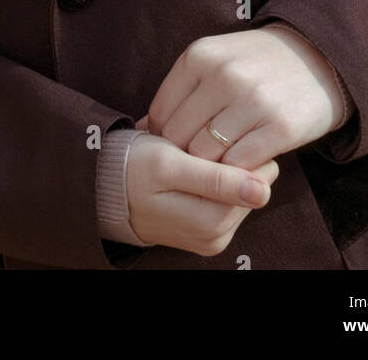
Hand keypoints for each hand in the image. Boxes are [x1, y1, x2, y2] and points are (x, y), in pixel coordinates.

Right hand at [125, 132, 279, 255]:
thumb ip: (216, 180)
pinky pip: (227, 197)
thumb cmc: (133, 167)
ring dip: (224, 166)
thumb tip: (264, 193)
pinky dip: (216, 177)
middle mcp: (216, 237)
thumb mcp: (170, 165)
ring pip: (242, 190)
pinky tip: (194, 163)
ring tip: (193, 151)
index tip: (217, 131)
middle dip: (233, 159)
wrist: (103, 186)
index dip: (242, 149)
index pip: (258, 180)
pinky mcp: (206, 229)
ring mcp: (211, 236)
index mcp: (210, 223)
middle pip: (252, 187)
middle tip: (200, 139)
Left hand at [134, 26, 344, 169]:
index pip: (161, 114)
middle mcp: (223, 75)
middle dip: (184, 156)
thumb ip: (181, 90)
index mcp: (201, 56)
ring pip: (206, 156)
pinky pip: (240, 166)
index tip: (177, 146)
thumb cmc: (258, 63)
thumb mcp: (216, 59)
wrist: (320, 56)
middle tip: (199, 161)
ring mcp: (253, 101)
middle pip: (180, 138)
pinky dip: (237, 172)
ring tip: (222, 162)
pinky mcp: (280, 127)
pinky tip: (245, 163)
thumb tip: (139, 129)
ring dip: (211, 167)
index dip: (164, 137)